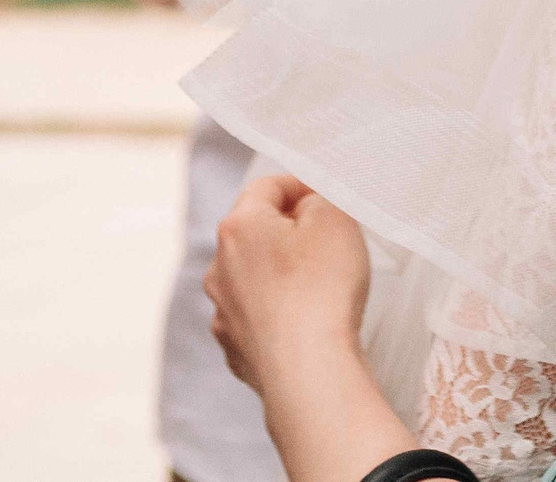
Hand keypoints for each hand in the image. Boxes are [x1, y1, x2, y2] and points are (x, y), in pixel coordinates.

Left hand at [205, 175, 369, 397]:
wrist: (306, 369)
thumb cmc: (321, 289)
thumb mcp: (335, 220)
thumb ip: (319, 199)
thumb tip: (305, 208)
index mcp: (240, 227)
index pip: (267, 186)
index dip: (301, 185)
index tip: (327, 198)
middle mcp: (219, 267)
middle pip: (256, 233)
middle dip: (289, 232)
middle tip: (330, 241)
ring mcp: (222, 310)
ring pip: (252, 277)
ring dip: (280, 274)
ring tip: (320, 286)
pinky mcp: (234, 346)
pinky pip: (256, 317)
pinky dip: (277, 313)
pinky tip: (305, 322)